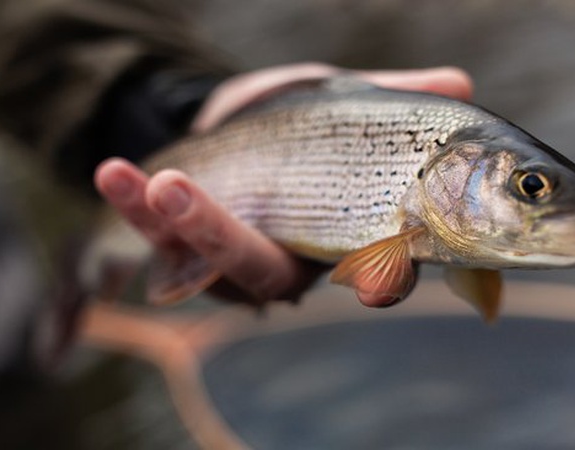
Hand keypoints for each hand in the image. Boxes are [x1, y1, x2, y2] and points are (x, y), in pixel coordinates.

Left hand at [95, 63, 473, 307]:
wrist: (235, 120)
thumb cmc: (302, 121)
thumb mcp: (345, 104)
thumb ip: (395, 99)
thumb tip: (460, 85)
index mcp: (345, 239)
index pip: (375, 272)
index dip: (380, 281)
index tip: (377, 283)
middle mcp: (291, 264)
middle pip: (267, 273)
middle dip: (226, 240)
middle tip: (188, 191)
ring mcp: (233, 266)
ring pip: (203, 260)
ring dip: (175, 222)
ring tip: (156, 179)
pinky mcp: (184, 254)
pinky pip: (156, 241)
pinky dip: (132, 207)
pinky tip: (114, 172)